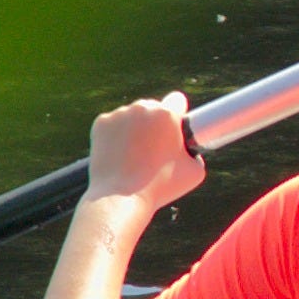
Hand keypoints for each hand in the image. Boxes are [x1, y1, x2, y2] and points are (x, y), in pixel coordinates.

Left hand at [84, 92, 203, 204]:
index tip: (175, 127)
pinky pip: (113, 124)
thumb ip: (197, 154)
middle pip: (152, 108)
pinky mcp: (100, 123)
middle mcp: (141, 107)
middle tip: (154, 149)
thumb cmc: (160, 186)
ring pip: (131, 116)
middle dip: (155, 123)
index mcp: (166, 114)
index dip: (179, 114)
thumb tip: (189, 151)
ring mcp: (118, 114)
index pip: (177, 100)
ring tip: (135, 156)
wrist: (120, 198)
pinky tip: (120, 154)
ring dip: (135, 128)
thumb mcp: (195, 172)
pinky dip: (116, 135)